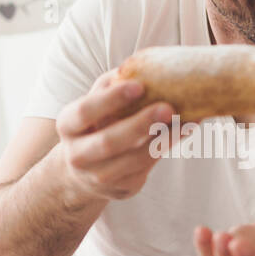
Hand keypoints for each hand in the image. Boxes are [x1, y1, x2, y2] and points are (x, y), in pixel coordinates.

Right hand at [55, 71, 173, 200]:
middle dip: (140, 125)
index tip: (138, 86)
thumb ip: (111, 86)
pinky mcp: (121, 190)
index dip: (110, 99)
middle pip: (109, 142)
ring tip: (187, 122)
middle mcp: (77, 155)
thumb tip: (142, 65)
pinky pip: (147, 169)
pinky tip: (183, 133)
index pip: (85, 111)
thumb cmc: (95, 125)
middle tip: (168, 108)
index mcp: (67, 126)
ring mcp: (98, 177)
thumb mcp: (94, 103)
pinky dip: (166, 150)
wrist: (84, 172)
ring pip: (133, 160)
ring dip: (163, 140)